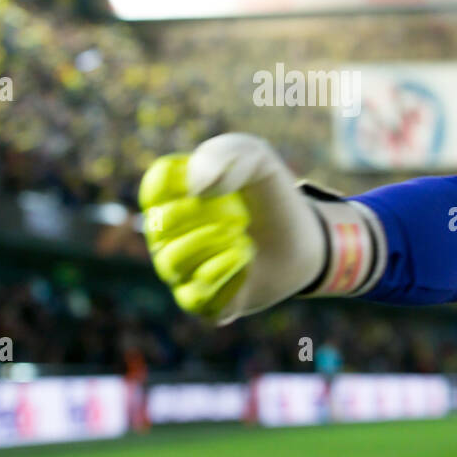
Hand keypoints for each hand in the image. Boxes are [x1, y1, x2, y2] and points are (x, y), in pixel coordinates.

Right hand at [138, 133, 327, 323]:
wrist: (301, 240)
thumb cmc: (270, 196)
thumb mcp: (258, 159)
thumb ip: (226, 155)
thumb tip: (197, 189)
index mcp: (171, 195)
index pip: (155, 187)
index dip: (191, 183)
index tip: (226, 182)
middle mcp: (165, 234)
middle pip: (161, 224)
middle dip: (206, 215)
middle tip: (240, 215)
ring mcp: (179, 269)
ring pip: (172, 263)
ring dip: (213, 245)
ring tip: (244, 239)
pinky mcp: (200, 301)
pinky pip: (195, 297)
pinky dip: (223, 274)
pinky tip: (244, 259)